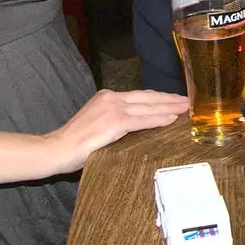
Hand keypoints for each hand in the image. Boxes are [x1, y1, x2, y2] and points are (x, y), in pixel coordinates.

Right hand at [44, 89, 189, 173]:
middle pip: (148, 97)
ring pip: (149, 107)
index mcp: (107, 97)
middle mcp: (111, 98)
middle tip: (188, 101)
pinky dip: (158, 119)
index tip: (174, 99)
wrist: (56, 149)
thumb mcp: (97, 124)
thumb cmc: (74, 143)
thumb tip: (136, 126)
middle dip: (170, 99)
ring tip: (185, 109)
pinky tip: (171, 119)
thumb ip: (115, 120)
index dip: (159, 97)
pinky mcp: (114, 122)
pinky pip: (142, 120)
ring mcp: (113, 109)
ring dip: (170, 107)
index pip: (140, 95)